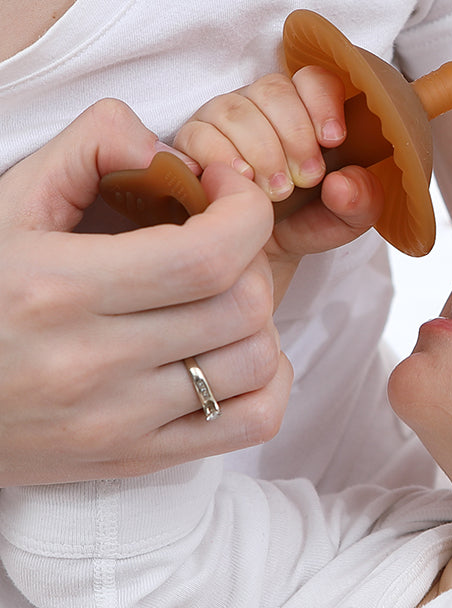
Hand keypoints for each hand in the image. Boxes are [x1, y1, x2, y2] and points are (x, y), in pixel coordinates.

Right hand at [0, 99, 292, 485]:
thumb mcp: (6, 205)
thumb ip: (89, 150)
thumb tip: (172, 148)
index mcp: (57, 289)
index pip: (208, 256)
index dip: (246, 212)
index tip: (229, 189)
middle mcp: (91, 365)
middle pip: (243, 306)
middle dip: (252, 256)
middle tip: (221, 239)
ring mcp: (117, 422)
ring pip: (256, 362)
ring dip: (259, 317)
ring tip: (220, 295)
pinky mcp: (133, 459)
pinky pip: (252, 423)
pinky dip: (268, 380)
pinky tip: (233, 350)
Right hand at [174, 67, 383, 300]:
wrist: (263, 254)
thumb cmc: (306, 222)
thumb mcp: (348, 219)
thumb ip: (362, 200)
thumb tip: (343, 183)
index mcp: (307, 110)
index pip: (314, 80)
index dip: (323, 103)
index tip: (333, 140)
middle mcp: (263, 106)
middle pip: (274, 90)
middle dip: (295, 136)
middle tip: (307, 180)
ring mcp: (224, 120)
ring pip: (237, 110)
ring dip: (261, 151)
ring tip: (276, 193)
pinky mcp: (191, 142)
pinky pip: (199, 134)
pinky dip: (220, 157)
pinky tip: (239, 180)